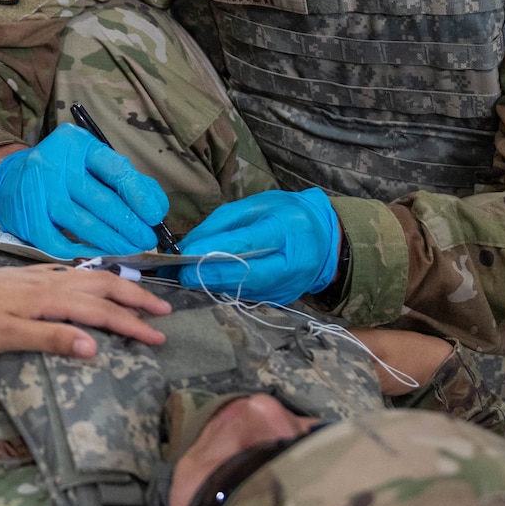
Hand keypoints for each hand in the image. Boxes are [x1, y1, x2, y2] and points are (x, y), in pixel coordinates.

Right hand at [0, 123, 169, 258]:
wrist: (9, 180)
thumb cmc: (61, 173)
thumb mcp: (90, 162)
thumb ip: (126, 179)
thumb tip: (157, 208)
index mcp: (76, 144)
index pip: (115, 169)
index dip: (139, 195)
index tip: (154, 216)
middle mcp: (55, 164)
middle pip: (101, 200)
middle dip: (129, 225)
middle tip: (147, 240)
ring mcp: (39, 193)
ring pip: (83, 224)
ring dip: (112, 242)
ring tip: (131, 251)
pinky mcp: (29, 219)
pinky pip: (60, 242)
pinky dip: (83, 252)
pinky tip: (101, 256)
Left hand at [0, 266, 169, 357]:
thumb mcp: (7, 338)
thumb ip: (52, 339)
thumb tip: (96, 346)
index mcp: (47, 297)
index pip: (101, 311)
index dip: (132, 325)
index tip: (160, 338)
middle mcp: (46, 280)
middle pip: (102, 286)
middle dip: (136, 299)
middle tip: (166, 311)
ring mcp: (34, 275)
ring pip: (87, 275)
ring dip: (118, 285)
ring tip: (141, 293)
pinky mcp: (22, 276)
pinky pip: (70, 272)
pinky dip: (92, 276)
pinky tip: (91, 281)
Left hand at [178, 188, 339, 304]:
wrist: (325, 241)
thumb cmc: (288, 215)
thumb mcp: (257, 205)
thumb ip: (223, 223)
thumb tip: (190, 243)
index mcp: (285, 231)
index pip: (247, 244)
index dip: (214, 251)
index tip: (186, 254)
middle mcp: (289, 264)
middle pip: (244, 274)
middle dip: (208, 275)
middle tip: (179, 273)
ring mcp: (285, 287)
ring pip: (241, 289)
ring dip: (211, 284)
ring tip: (185, 276)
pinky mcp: (280, 299)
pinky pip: (247, 295)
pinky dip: (225, 289)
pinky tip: (206, 282)